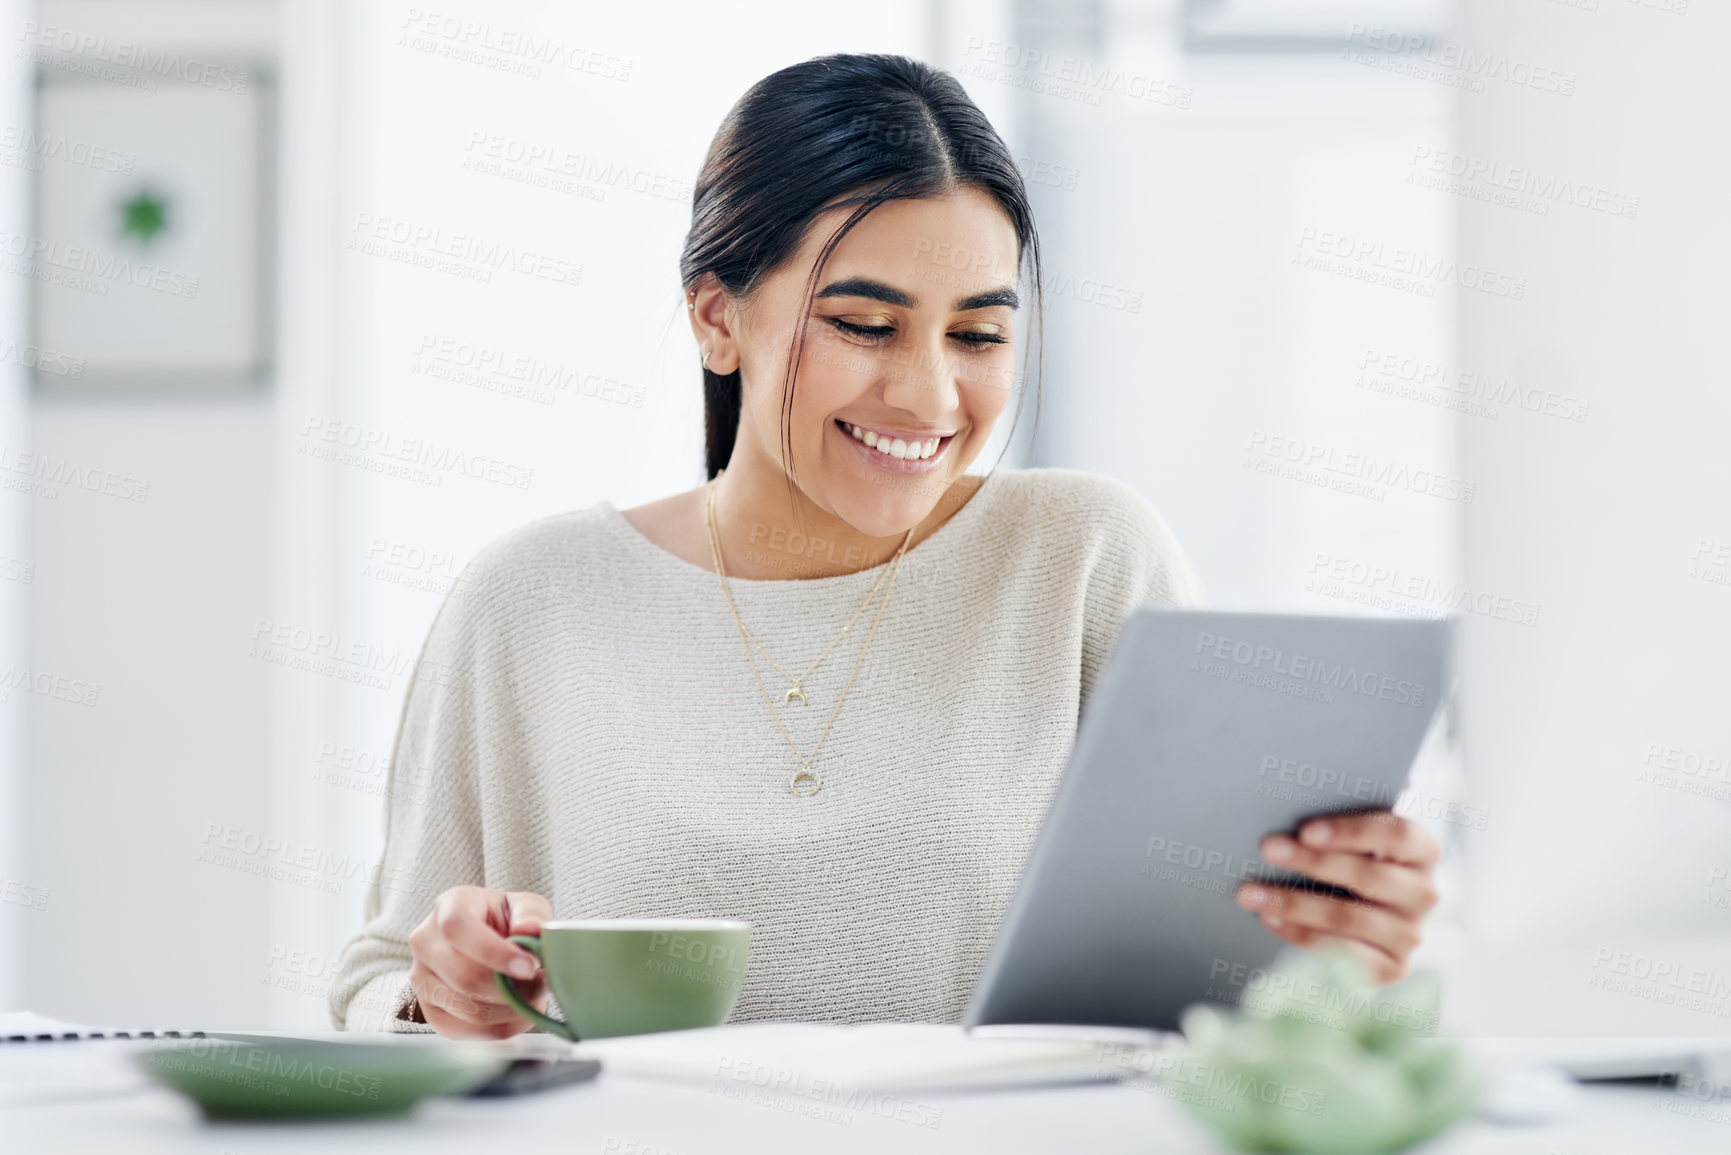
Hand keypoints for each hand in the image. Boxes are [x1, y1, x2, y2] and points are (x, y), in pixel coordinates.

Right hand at [407, 886, 552, 1038]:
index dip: (494, 952)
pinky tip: (518, 1015)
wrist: (486, 940)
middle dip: (510, 989)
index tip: (529, 967)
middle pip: (463, 977)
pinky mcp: (428, 1010)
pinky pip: (462, 1031)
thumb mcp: (525, 906)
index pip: (458, 929)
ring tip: (533, 998)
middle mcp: (425, 941)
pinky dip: (498, 1029)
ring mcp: (421, 978)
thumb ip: (531, 914)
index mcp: (448, 907)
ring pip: (467, 1008)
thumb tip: (529, 930)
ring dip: (509, 1011)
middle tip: (541, 986)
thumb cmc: (506, 920)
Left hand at [1233, 813, 1439, 982]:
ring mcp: (1410, 934)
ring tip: (1250, 892)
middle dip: (1312, 862)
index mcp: (1423, 849)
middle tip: (1267, 849)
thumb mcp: (1356, 835)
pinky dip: (1301, 934)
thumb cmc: (1353, 857)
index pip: (1397, 834)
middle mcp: (1424, 893)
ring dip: (1293, 903)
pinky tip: (1270, 918)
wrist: (1367, 913)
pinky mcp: (1391, 969)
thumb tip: (1303, 789)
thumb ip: (1344, 811)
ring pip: (1348, 917)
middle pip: (1367, 876)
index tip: (1306, 830)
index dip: (1352, 831)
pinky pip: (1341, 954)